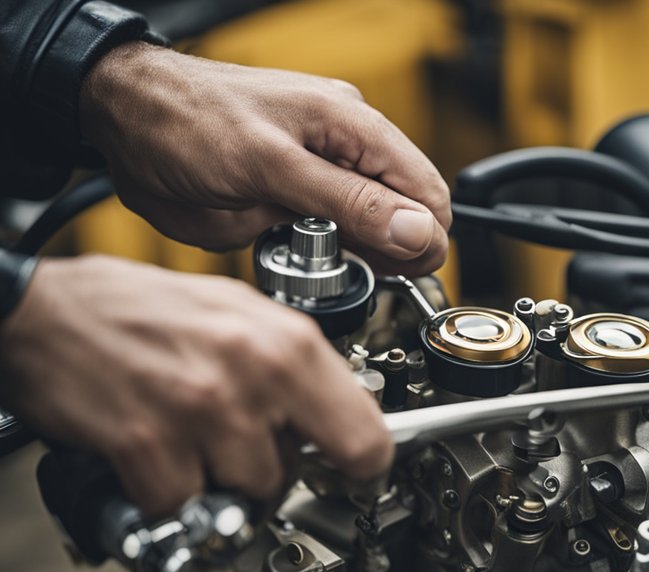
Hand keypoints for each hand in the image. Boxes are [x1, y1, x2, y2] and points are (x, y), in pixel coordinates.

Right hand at [0, 255, 393, 515]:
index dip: (358, 466)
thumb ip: (297, 364)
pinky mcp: (149, 446)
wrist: (44, 311)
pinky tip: (152, 450)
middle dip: (268, 469)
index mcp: (289, 342)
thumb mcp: (242, 313)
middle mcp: (253, 374)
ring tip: (188, 434)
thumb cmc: (141, 308)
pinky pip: (182, 505)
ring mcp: (202, 412)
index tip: (347, 473)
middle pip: (295, 475)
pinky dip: (165, 491)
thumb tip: (346, 411)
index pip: (367, 438)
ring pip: (242, 493)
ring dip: (215, 479)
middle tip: (237, 442)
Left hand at [79, 43, 449, 275]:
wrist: (121, 120)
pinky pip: (329, 232)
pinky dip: (319, 248)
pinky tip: (294, 243)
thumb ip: (350, 202)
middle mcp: (347, 146)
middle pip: (404, 215)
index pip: (426, 193)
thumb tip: (418, 231)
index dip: (424, 240)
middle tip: (345, 264)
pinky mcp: (297, 192)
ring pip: (368, 229)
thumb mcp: (271, 167)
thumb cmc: (185, 122)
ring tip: (312, 247)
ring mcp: (323, 169)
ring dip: (350, 251)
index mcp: (354, 126)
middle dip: (386, 248)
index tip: (400, 273)